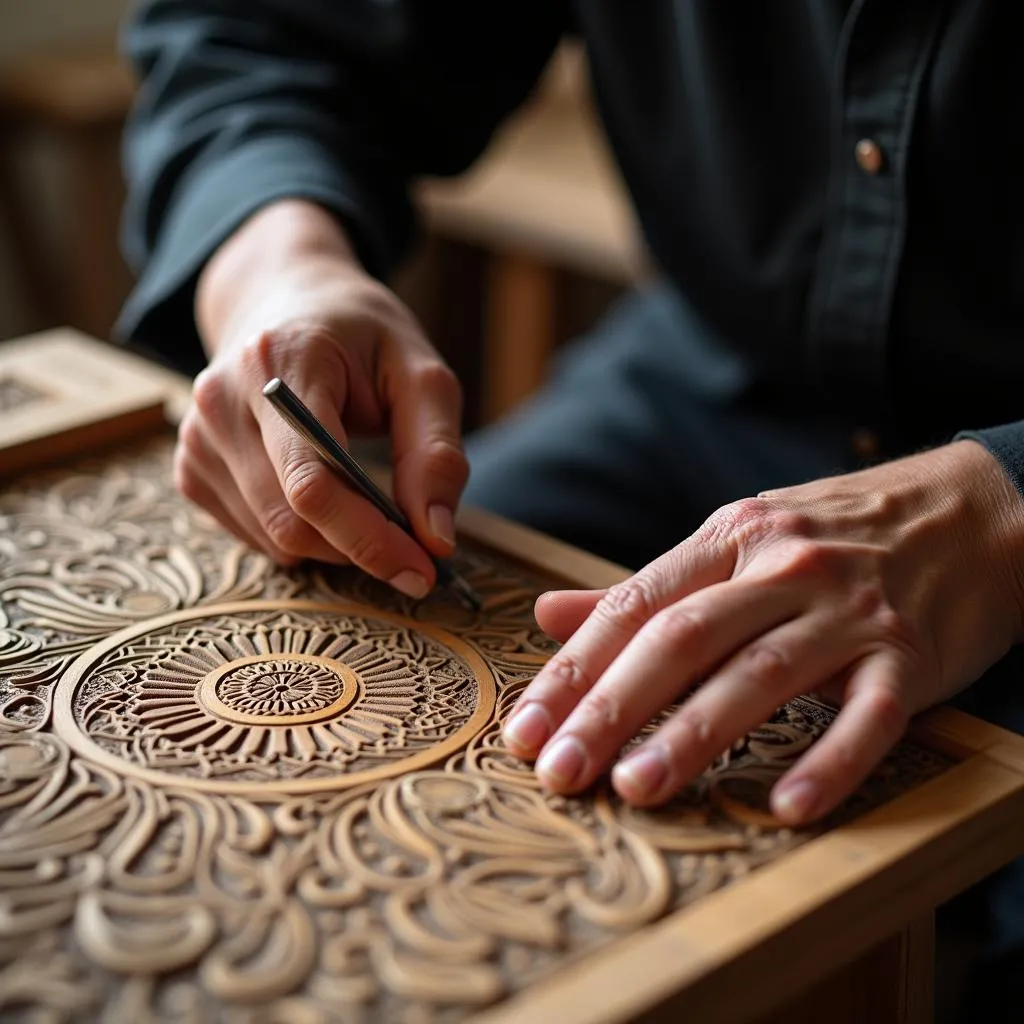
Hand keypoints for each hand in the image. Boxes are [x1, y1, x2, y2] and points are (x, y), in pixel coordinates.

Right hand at [175, 201, 466, 596]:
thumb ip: (435, 453)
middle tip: (416, 552)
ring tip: (374, 512)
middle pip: (291, 520)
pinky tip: (327, 502)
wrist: (283, 299)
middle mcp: (222, 401)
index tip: (423, 571)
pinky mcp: (192, 467)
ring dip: (336, 548)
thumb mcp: (421, 372)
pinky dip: (303, 539)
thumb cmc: (360, 336)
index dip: (369, 539)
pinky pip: (254, 536)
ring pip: (274, 538)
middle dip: (362, 550)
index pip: (313, 481)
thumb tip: (437, 539)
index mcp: (280, 362)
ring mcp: (197, 437)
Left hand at [503, 441, 1023, 823]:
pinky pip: (868, 713)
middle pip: (682, 639)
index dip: (573, 670)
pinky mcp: (910, 654)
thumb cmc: (835, 535)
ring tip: (634, 788)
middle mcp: (780, 568)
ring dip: (694, 734)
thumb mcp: (736, 541)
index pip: (634, 606)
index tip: (525, 728)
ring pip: (759, 674)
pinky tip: (788, 809)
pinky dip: (830, 760)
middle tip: (559, 772)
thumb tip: (548, 613)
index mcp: (728, 539)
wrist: (971, 511)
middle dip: (611, 707)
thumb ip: (645, 588)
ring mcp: (847, 610)